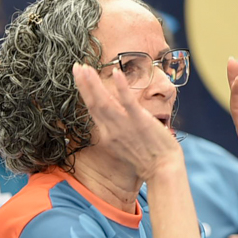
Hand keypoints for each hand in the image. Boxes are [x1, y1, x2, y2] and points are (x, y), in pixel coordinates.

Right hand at [73, 63, 181, 181]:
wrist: (162, 170)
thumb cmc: (148, 159)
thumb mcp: (126, 146)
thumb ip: (118, 131)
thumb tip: (114, 123)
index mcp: (108, 134)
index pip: (93, 109)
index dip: (84, 92)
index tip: (79, 77)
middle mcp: (112, 129)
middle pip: (93, 103)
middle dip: (83, 83)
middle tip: (75, 66)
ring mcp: (125, 125)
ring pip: (104, 101)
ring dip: (93, 83)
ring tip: (85, 68)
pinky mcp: (140, 121)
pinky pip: (128, 102)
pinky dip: (121, 87)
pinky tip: (116, 72)